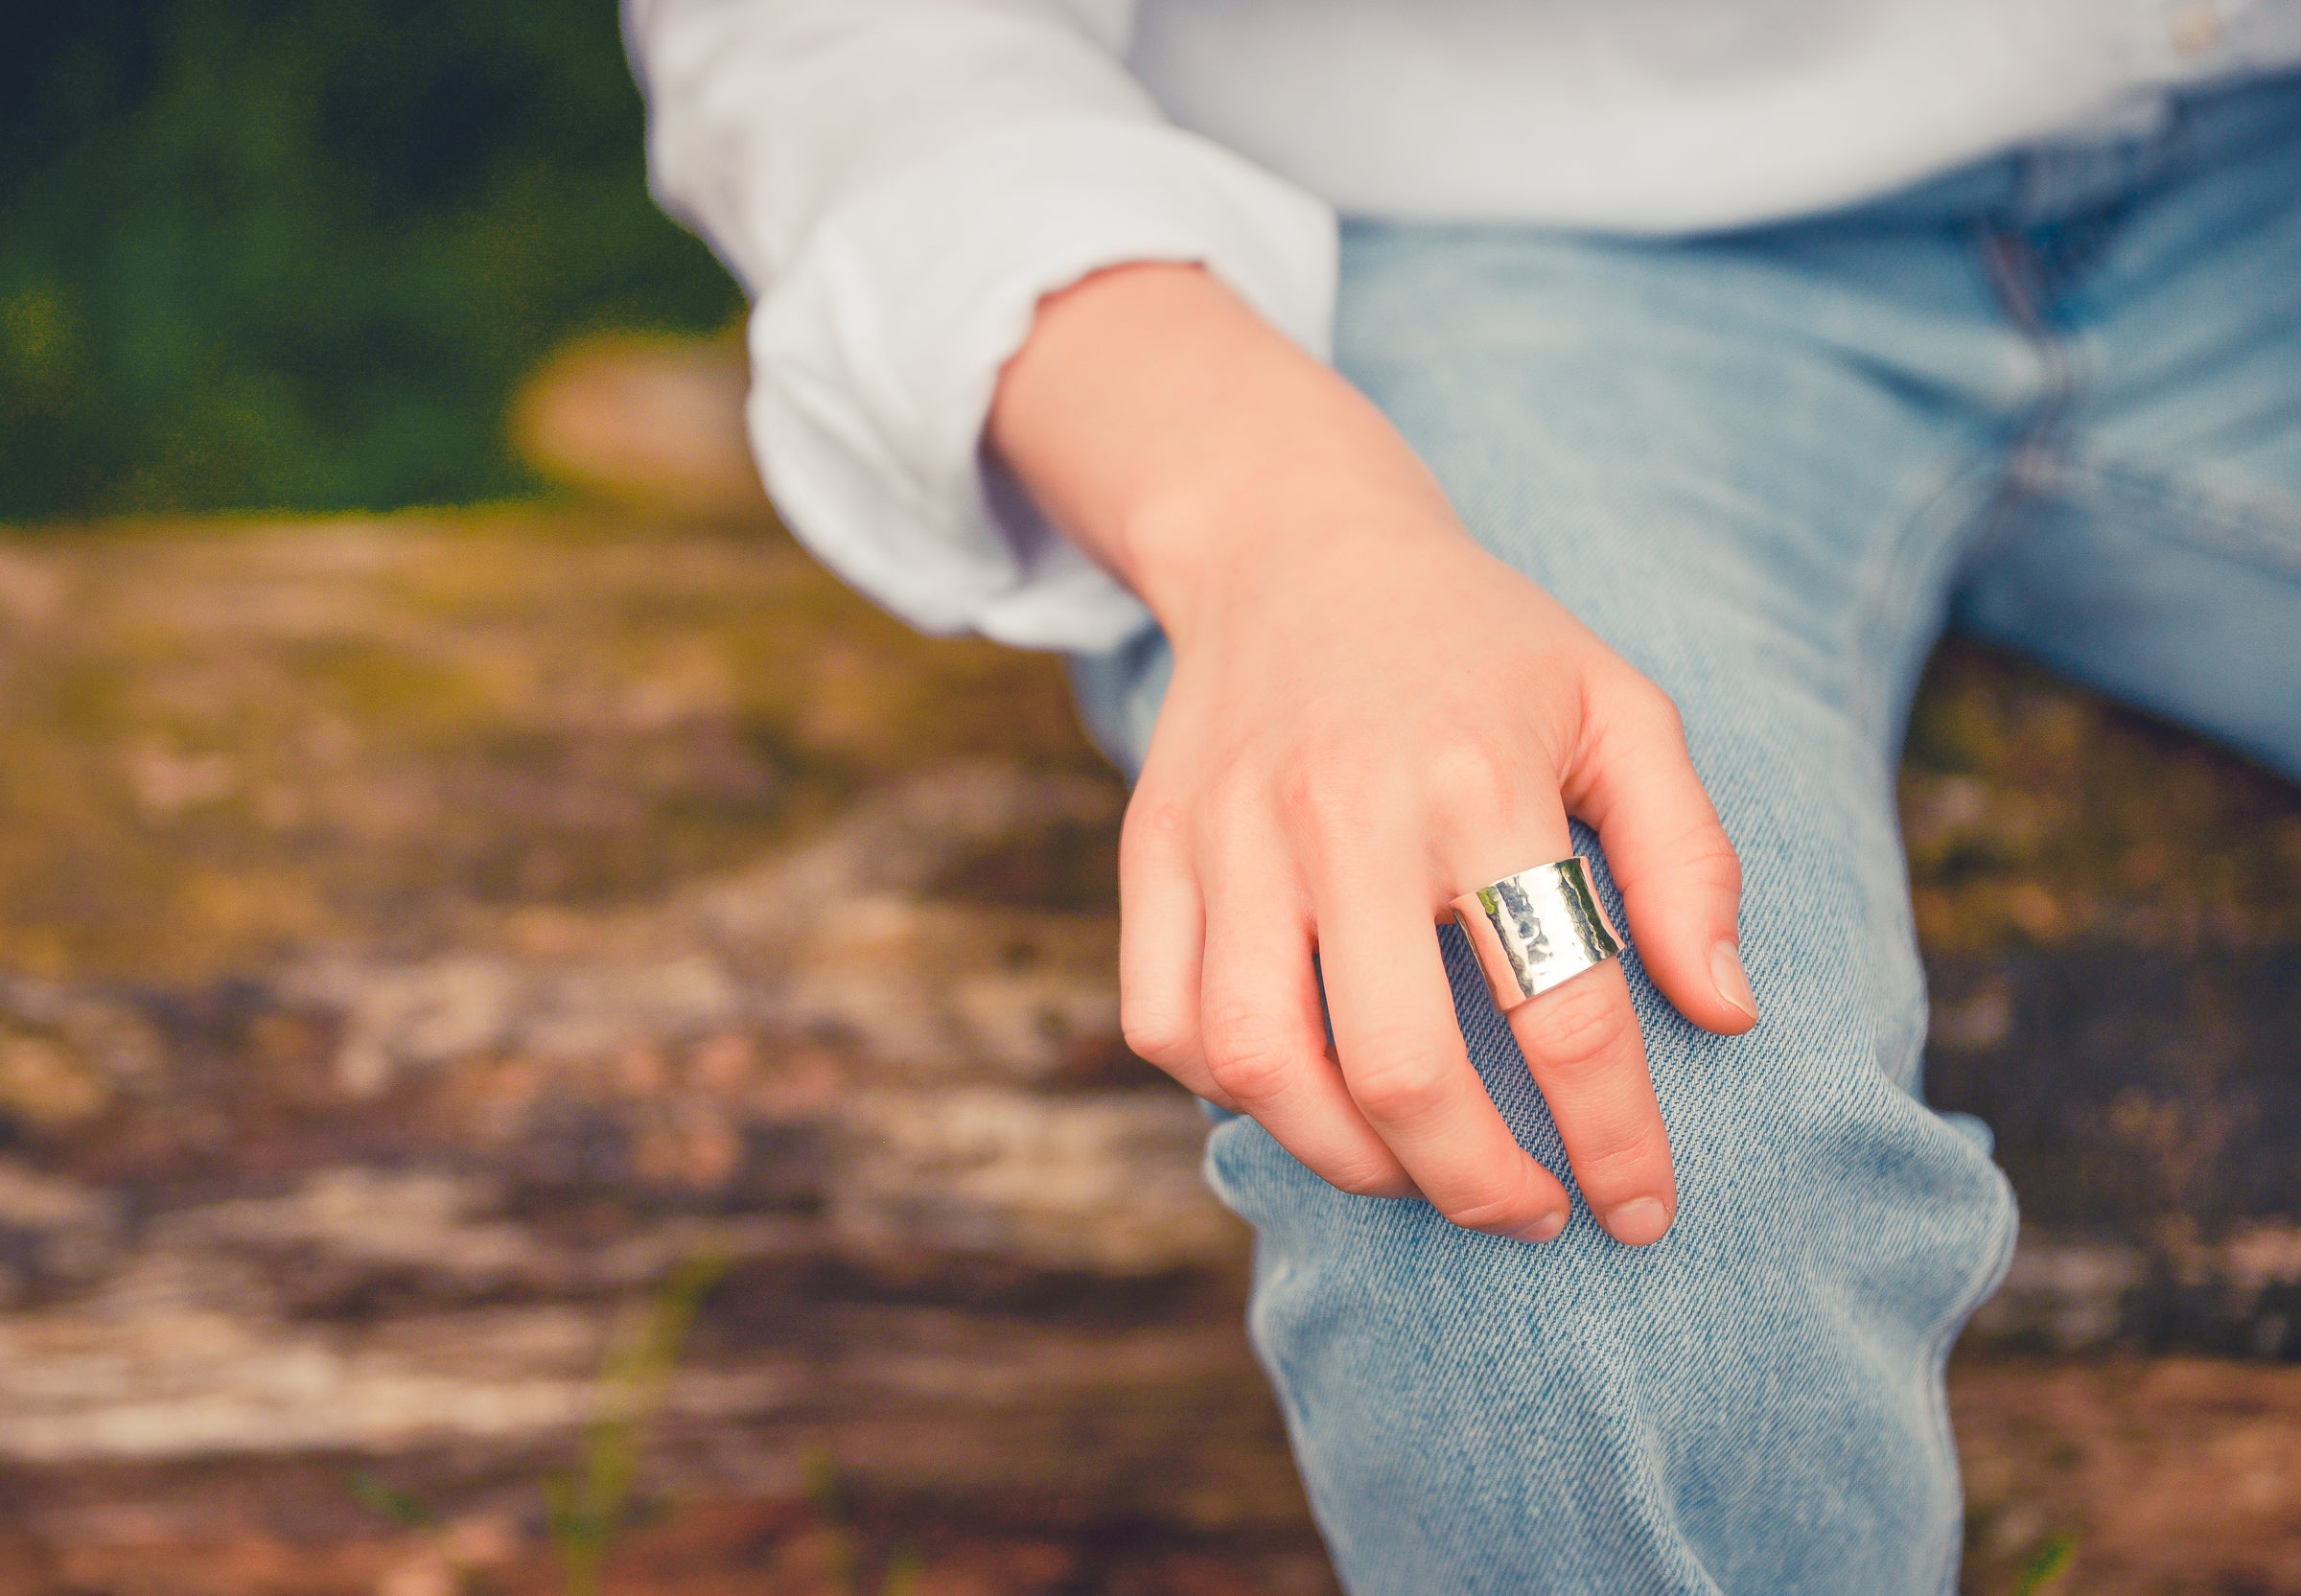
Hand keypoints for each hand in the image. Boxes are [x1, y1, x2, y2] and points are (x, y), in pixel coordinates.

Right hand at [989, 265, 1757, 1244]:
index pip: (1565, 1009)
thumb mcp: (1622, 710)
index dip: (1614, 1140)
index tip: (1640, 1214)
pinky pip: (1165, 1020)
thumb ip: (1688, 860)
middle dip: (1477, 1185)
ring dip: (1347, 1158)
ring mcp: (1231, 832)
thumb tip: (1720, 1014)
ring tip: (1413, 1170)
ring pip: (1261, 1063)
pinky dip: (1230, 1094)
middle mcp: (1346, 811)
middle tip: (1525, 1215)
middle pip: (1402, 1068)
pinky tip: (1303, 1091)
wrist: (1297, 546)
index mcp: (1485, 779)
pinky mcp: (1151, 847)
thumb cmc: (1484, 647)